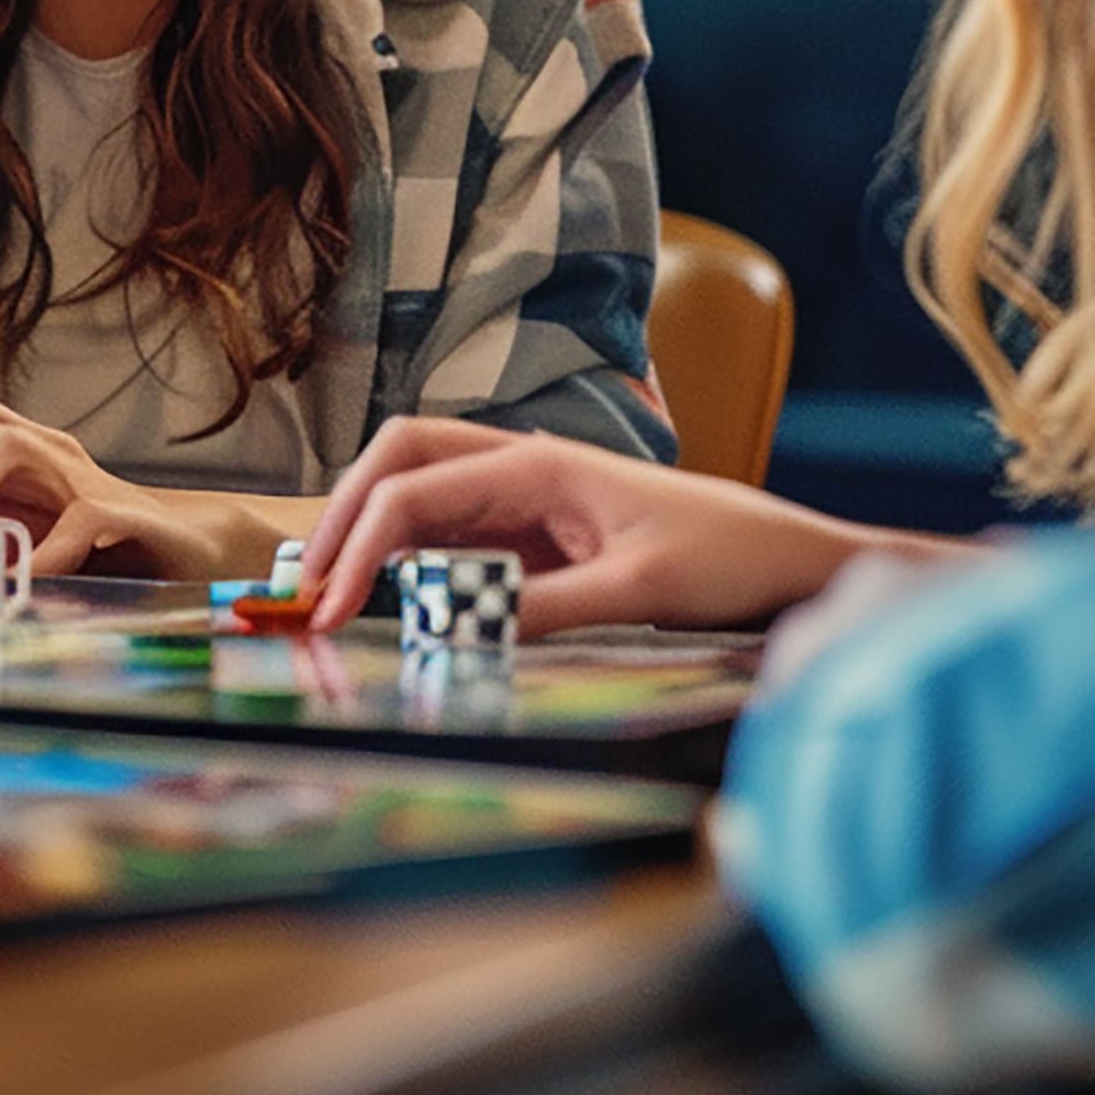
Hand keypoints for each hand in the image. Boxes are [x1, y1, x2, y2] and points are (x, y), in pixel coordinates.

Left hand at [0, 388, 226, 578]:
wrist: (189, 552)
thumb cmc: (90, 537)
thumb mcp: (10, 518)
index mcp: (21, 448)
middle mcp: (50, 451)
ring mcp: (89, 478)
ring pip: (14, 446)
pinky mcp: (129, 517)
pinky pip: (79, 519)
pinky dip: (41, 556)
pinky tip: (25, 587)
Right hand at [302, 418, 878, 636]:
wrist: (787, 557)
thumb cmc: (729, 555)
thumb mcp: (641, 588)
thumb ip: (550, 607)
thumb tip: (461, 634)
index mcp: (539, 465)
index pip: (415, 493)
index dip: (362, 548)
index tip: (331, 611)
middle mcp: (521, 468)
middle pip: (397, 460)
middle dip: (342, 516)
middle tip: (308, 589)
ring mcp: (524, 498)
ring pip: (415, 490)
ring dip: (365, 531)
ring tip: (327, 590)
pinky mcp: (534, 532)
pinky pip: (448, 533)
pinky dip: (403, 557)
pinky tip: (384, 596)